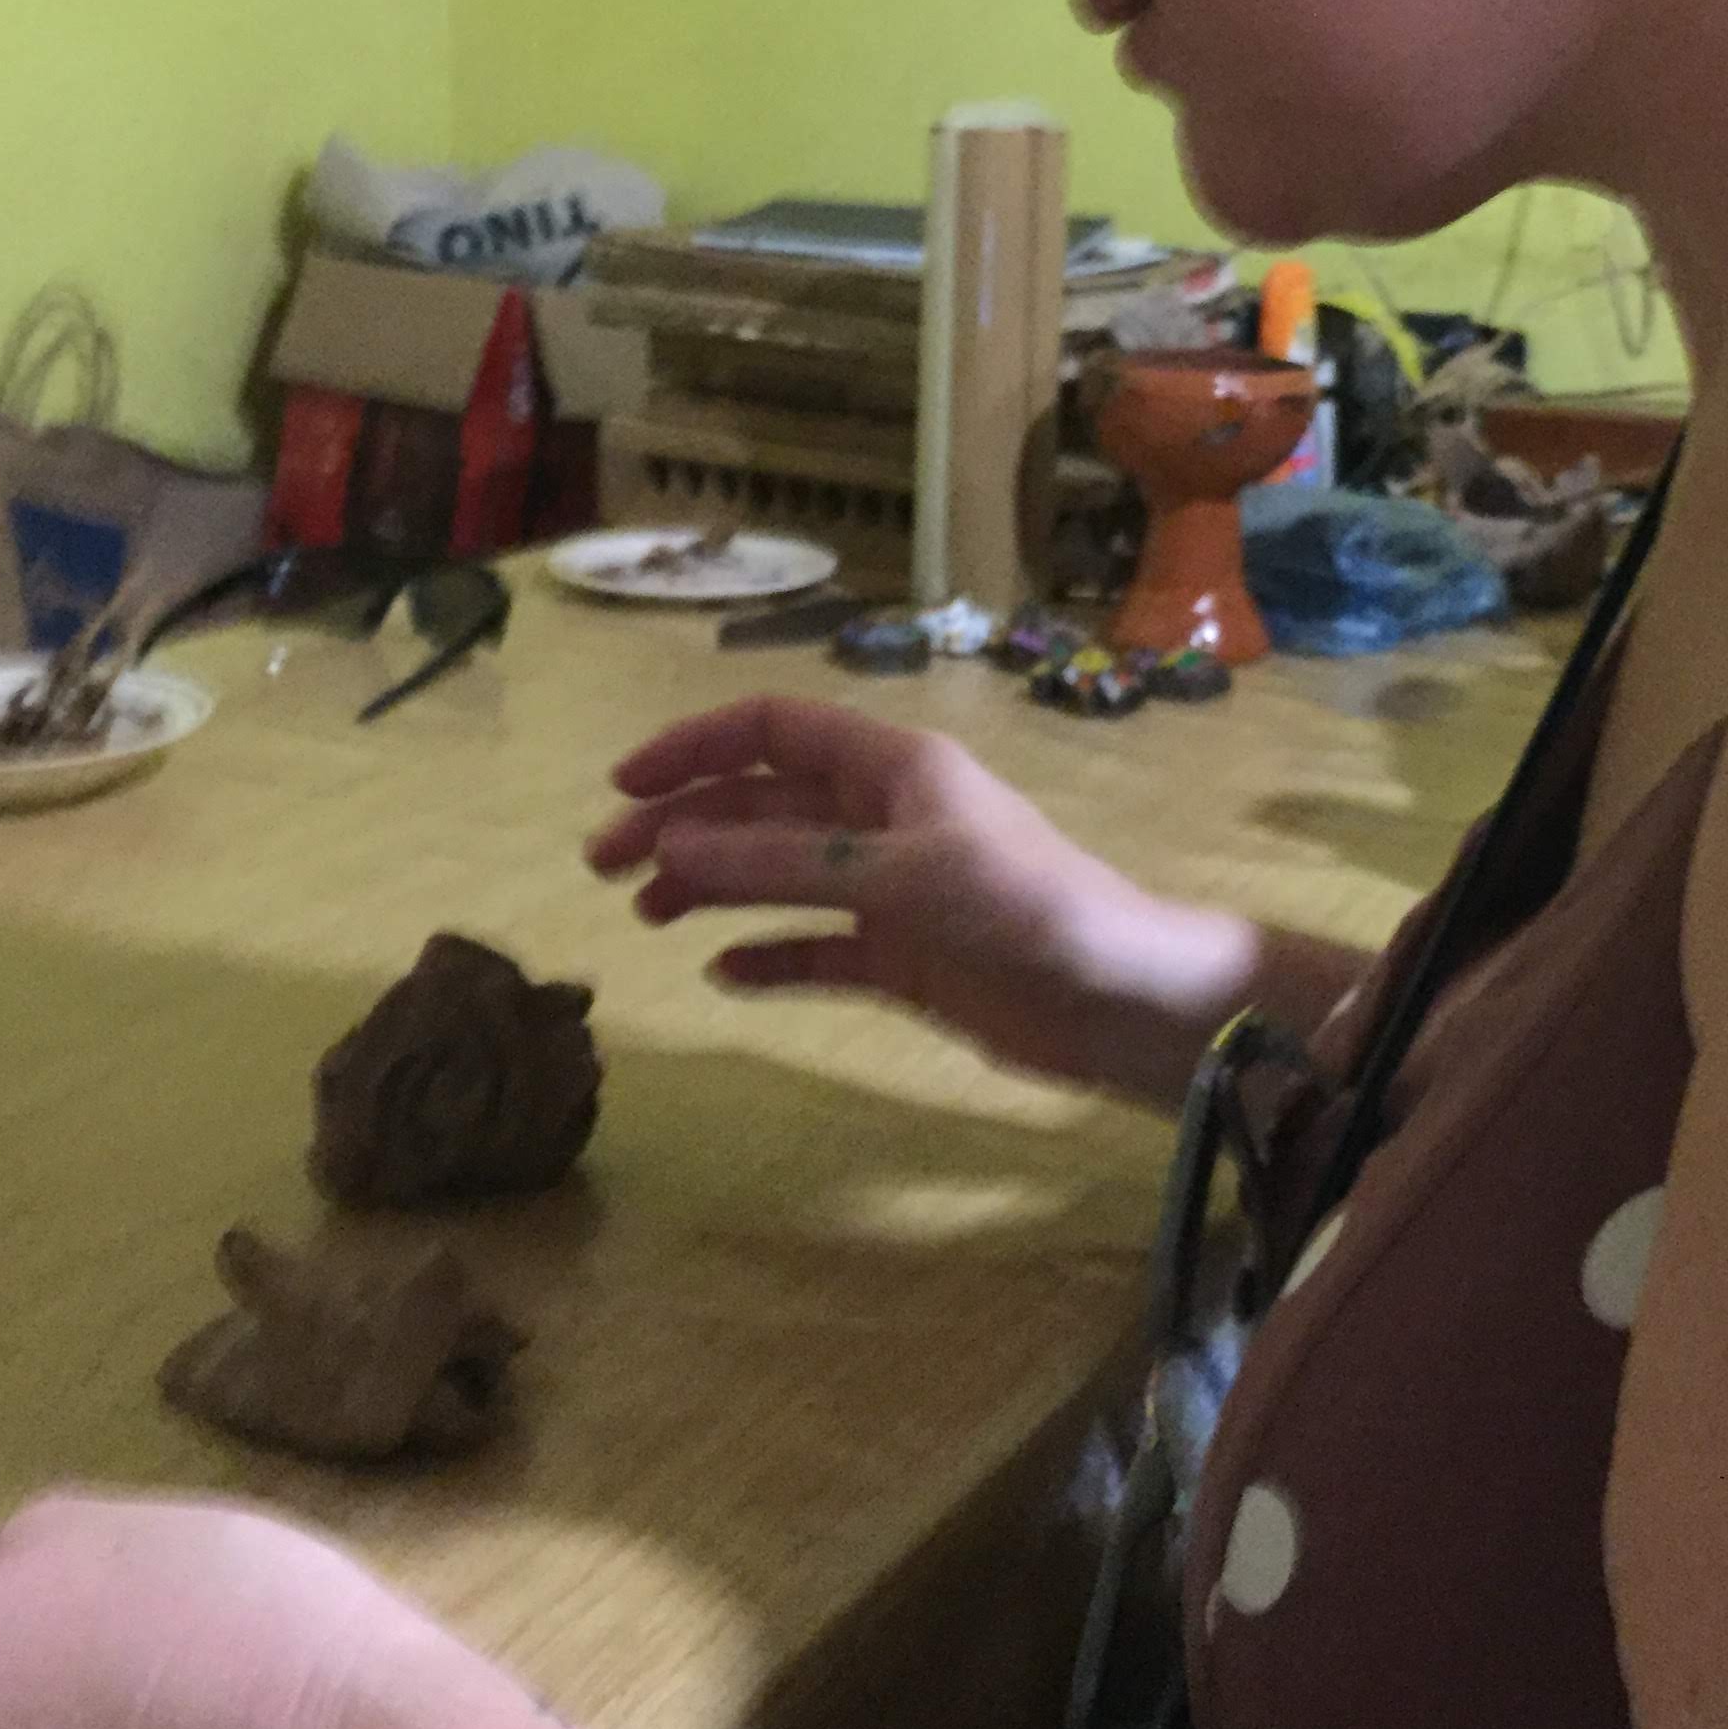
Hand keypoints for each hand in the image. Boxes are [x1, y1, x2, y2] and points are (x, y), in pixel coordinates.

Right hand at [591, 693, 1261, 1100]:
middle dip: (684, 823)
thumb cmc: (1026, 909)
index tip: (622, 790)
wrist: (1125, 999)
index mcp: (892, 766)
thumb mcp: (899, 877)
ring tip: (646, 917)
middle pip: (763, 800)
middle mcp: (887, 815)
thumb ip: (784, 863)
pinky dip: (770, 956)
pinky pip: (820, 948)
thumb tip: (673, 848)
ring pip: (781, 872)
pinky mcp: (910, 957)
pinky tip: (723, 973)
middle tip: (603, 868)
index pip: (771, 729)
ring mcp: (895, 887)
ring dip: (713, 884)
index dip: (693, 749)